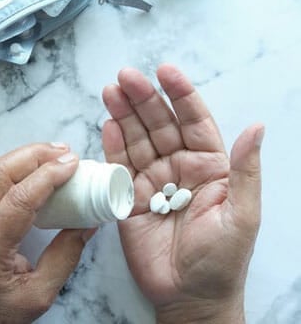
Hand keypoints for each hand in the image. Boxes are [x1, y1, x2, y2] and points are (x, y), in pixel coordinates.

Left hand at [0, 143, 89, 323]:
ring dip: (22, 156)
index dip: (50, 173)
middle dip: (36, 154)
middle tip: (64, 152)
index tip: (73, 163)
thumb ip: (67, 255)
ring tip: (51, 154)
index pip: (21, 196)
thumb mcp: (39, 294)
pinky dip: (8, 166)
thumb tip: (88, 222)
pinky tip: (28, 167)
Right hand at [102, 65, 263, 323]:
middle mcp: (179, 166)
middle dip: (143, 99)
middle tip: (126, 77)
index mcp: (209, 165)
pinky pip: (120, 164)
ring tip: (112, 91)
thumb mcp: (241, 214)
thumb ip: (245, 170)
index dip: (180, 95)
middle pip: (160, 124)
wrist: (189, 294)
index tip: (166, 72)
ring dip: (124, 114)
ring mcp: (152, 179)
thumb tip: (256, 127)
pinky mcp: (129, 195)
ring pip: (137, 139)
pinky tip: (108, 122)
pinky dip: (114, 144)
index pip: (193, 120)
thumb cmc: (220, 257)